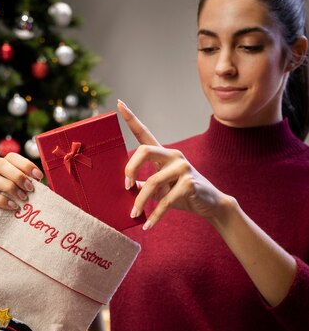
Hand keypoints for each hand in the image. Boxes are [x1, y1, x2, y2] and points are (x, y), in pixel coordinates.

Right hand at [0, 153, 42, 247]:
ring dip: (10, 187)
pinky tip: (14, 206)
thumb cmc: (14, 198)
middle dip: (18, 175)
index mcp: (4, 166)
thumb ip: (31, 183)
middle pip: (0, 164)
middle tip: (30, 188)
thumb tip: (47, 186)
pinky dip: (3, 201)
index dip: (26, 164)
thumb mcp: (23, 188)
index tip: (39, 177)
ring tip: (24, 197)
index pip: (12, 157)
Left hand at [117, 99, 229, 229]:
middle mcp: (173, 156)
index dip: (131, 118)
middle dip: (130, 169)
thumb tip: (123, 187)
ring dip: (140, 201)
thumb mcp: (159, 188)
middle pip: (144, 150)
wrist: (210, 205)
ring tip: (133, 214)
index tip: (119, 104)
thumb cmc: (181, 194)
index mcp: (163, 154)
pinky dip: (155, 216)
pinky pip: (165, 201)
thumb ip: (141, 184)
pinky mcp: (189, 184)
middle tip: (124, 187)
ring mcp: (183, 168)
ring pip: (152, 182)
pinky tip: (148, 226)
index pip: (145, 133)